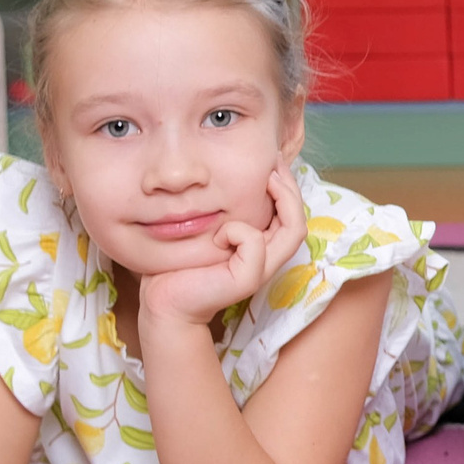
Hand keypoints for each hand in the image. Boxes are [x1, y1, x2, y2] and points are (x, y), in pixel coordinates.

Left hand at [141, 165, 307, 328]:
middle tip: (273, 163)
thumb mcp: (210, 229)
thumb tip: (230, 177)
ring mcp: (261, 270)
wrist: (164, 300)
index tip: (272, 163)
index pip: (291, 216)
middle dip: (291, 188)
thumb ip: (226, 213)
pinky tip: (217, 234)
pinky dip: (237, 230)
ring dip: (282, 199)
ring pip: (294, 228)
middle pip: (299, 220)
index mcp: (263, 248)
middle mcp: (268, 259)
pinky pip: (253, 241)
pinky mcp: (247, 278)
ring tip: (267, 179)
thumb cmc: (182, 262)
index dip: (288, 188)